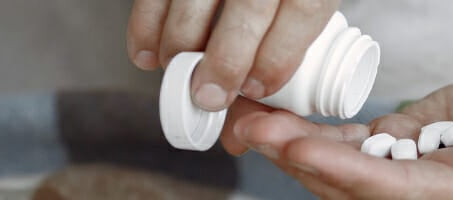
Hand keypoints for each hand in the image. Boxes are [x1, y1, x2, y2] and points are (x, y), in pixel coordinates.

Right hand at [127, 0, 340, 110]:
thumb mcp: (307, 0)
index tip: (258, 88)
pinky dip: (145, 23)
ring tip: (178, 71)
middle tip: (210, 96)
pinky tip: (147, 52)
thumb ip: (285, 43)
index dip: (280, 56)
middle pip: (249, 7)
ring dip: (180, 44)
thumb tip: (248, 113)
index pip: (304, 8)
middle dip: (225, 61)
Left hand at [221, 55, 452, 198]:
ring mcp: (413, 172)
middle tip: (250, 125)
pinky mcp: (403, 148)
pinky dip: (315, 133)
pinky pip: (352, 148)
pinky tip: (279, 115)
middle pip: (353, 187)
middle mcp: (431, 192)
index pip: (396, 190)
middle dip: (300, 158)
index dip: (346, 171)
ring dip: (293, 146)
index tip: (300, 146)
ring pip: (342, 170)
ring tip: (246, 116)